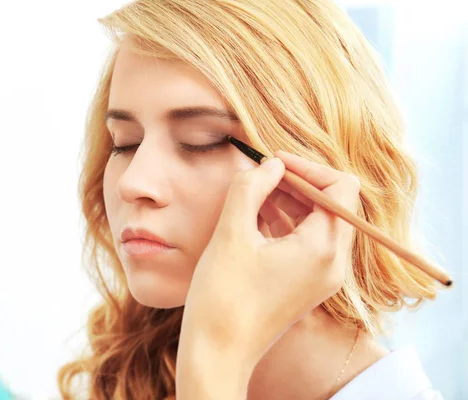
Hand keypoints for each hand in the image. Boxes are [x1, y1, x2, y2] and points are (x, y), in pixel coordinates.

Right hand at [180, 150, 360, 366]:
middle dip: (299, 182)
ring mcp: (323, 277)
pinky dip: (288, 223)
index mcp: (324, 249)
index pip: (341, 187)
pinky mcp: (308, 285)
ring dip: (292, 201)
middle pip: (333, 204)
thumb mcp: (232, 233)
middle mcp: (334, 264)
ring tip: (257, 192)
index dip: (308, 167)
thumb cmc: (223, 297)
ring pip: (320, 222)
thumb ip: (251, 188)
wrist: (218, 353)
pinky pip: (308, 242)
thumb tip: (270, 165)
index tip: (273, 162)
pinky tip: (257, 215)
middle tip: (263, 174)